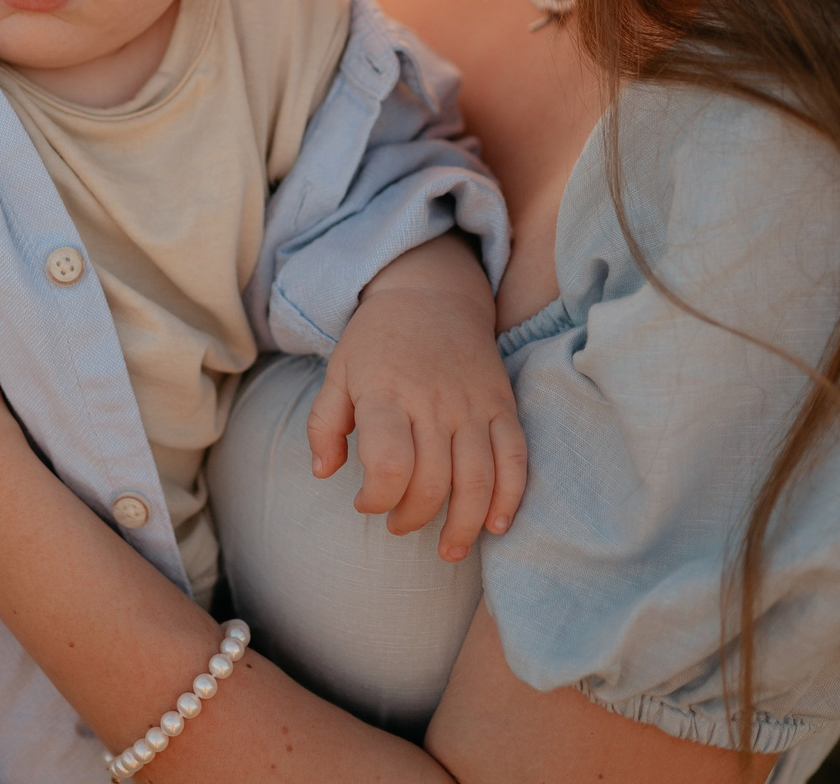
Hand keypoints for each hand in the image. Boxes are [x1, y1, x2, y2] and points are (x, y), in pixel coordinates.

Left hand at [307, 235, 527, 561]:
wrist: (433, 293)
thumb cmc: (377, 339)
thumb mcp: (337, 371)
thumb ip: (324, 423)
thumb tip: (324, 472)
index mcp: (386, 394)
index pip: (387, 465)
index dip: (376, 499)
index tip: (364, 503)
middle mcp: (433, 402)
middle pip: (433, 481)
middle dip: (413, 517)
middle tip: (398, 525)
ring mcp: (473, 404)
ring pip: (478, 479)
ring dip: (464, 524)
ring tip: (448, 547)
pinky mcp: (503, 404)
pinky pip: (515, 458)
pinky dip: (510, 497)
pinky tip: (496, 526)